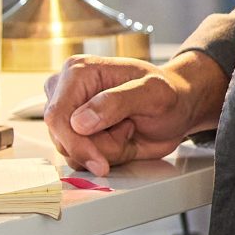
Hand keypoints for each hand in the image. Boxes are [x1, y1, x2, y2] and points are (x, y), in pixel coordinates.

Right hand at [45, 52, 226, 175]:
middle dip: (100, 146)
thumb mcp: (154, 94)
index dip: (76, 144)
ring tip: (128, 129)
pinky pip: (79, 158)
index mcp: (78, 71)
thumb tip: (79, 122)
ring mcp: (68, 112)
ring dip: (106, 150)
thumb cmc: (168, 95)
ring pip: (71, 152)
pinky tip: (121, 138)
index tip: (101, 163)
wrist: (177, 108)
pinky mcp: (74, 131)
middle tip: (129, 129)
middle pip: (63, 138)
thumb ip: (118, 102)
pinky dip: (105, 156)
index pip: (57, 116)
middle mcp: (65, 90)